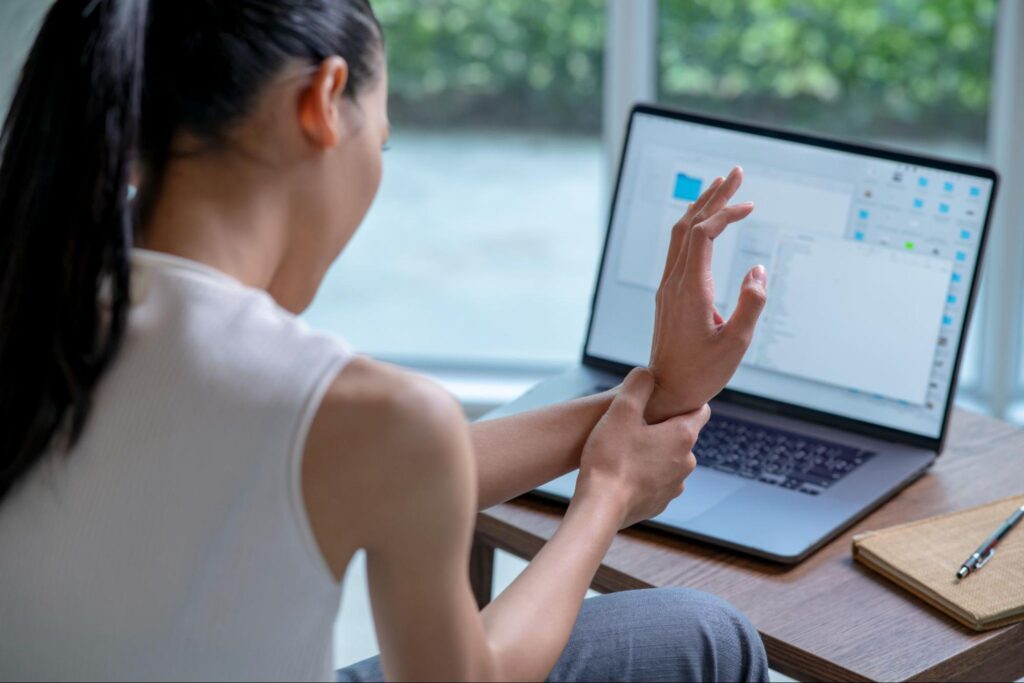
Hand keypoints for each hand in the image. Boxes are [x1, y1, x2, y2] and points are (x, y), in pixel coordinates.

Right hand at [574, 368, 709, 528]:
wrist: (600, 506)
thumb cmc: (610, 457)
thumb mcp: (620, 411)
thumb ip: (637, 385)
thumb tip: (647, 374)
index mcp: (683, 436)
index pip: (700, 410)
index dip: (685, 401)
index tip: (667, 399)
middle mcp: (687, 462)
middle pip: (681, 436)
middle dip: (662, 429)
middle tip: (635, 424)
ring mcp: (675, 486)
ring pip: (669, 461)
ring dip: (653, 453)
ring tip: (626, 450)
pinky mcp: (660, 504)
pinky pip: (657, 482)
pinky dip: (645, 476)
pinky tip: (622, 473)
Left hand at [646, 166, 766, 422]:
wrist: (667, 389)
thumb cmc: (702, 371)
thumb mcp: (736, 343)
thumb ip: (750, 304)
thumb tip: (758, 270)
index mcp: (689, 290)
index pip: (703, 235)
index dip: (725, 214)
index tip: (750, 205)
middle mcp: (674, 282)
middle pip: (688, 225)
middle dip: (712, 196)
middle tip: (736, 173)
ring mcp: (668, 287)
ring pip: (679, 235)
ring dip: (700, 207)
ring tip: (722, 188)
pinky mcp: (669, 294)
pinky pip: (678, 249)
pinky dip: (694, 228)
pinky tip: (707, 224)